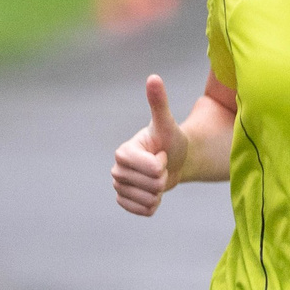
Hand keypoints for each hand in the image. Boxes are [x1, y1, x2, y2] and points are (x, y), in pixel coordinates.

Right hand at [111, 75, 189, 216]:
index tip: (160, 154)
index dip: (161, 164)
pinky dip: (154, 204)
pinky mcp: (124, 202)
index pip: (150, 169)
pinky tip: (153, 191)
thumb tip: (153, 78)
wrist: (173, 160)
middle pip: (150, 186)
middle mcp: (116, 170)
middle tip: (161, 166)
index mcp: (123, 152)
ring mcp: (118, 187)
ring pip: (148, 200)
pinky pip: (144, 211)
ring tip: (157, 177)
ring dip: (160, 192)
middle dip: (162, 178)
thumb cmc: (170, 140)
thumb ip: (159, 102)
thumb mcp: (167, 123)